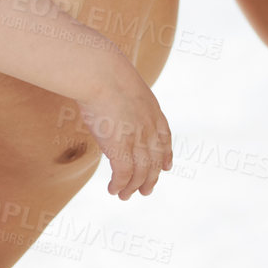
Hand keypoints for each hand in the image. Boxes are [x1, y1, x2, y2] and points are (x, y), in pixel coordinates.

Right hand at [77, 70, 173, 199]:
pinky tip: (113, 189)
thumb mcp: (124, 84)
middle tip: (146, 191)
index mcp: (153, 111)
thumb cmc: (104, 71)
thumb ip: (125, 98)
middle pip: (155, 160)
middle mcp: (149, 128)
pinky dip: (119, 185)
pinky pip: (123, 175)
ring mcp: (137, 139)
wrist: (100, 73)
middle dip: (151, 178)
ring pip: (141, 172)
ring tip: (125, 196)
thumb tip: (110, 96)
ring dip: (133, 187)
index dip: (166, 156)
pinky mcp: (120, 147)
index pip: (165, 139)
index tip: (166, 167)